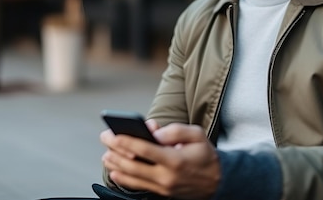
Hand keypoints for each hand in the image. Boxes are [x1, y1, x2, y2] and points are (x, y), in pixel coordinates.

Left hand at [101, 122, 219, 198]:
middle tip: (105, 139)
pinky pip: (138, 186)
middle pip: (133, 165)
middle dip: (115, 151)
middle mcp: (166, 176)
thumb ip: (175, 130)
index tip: (113, 134)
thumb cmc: (205, 155)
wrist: (217, 180)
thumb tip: (154, 130)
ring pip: (132, 178)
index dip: (126, 142)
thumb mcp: (196, 134)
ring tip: (106, 155)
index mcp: (175, 159)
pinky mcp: (162, 193)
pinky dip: (124, 180)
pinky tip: (116, 172)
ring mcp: (163, 187)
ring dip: (116, 166)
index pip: (144, 150)